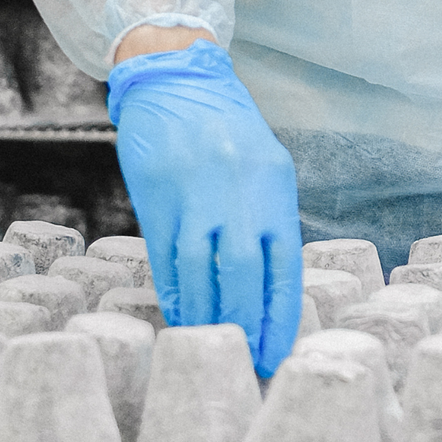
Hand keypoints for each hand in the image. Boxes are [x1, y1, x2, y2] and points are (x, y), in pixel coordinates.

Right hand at [107, 39, 302, 375]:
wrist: (177, 81)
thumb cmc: (227, 129)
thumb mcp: (265, 165)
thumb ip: (269, 217)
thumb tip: (273, 283)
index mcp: (273, 186)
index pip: (284, 264)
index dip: (279, 314)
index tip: (276, 351)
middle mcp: (238, 191)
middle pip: (243, 274)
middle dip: (246, 323)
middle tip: (246, 360)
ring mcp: (195, 194)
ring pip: (201, 270)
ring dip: (207, 314)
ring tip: (213, 343)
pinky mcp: (157, 197)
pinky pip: (166, 257)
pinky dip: (175, 292)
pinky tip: (182, 315)